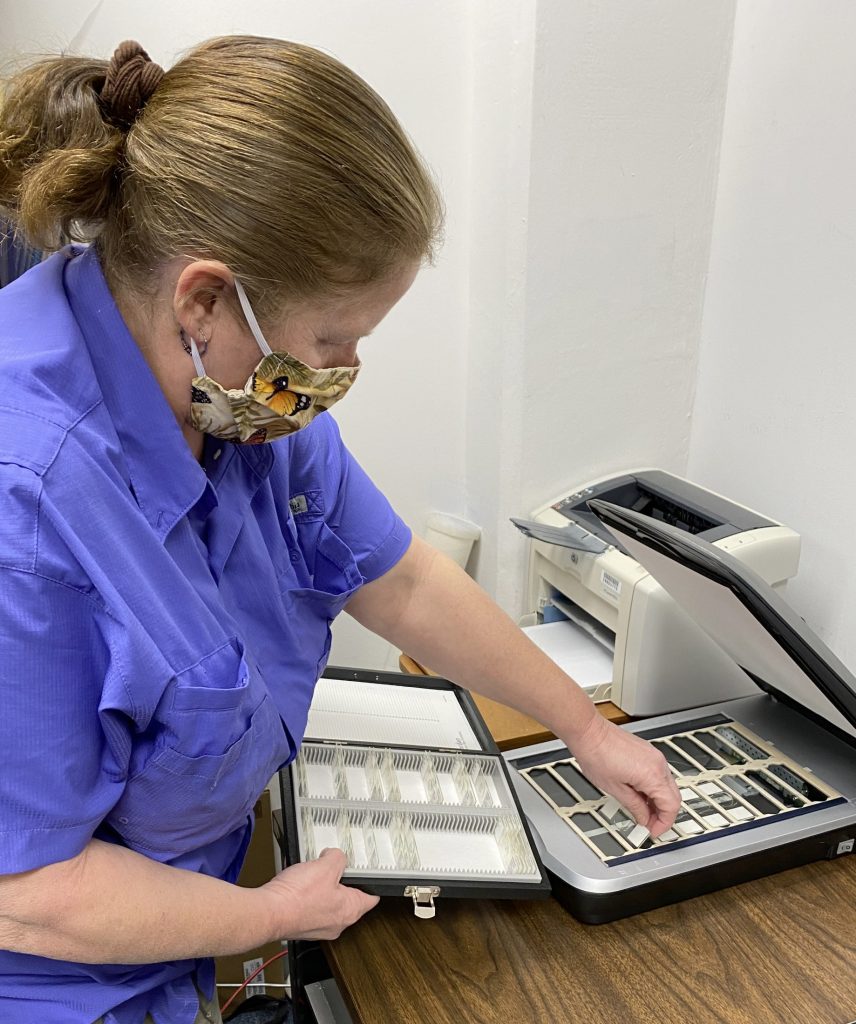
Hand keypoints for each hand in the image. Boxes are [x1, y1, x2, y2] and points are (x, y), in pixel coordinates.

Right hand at [261, 848, 378, 940]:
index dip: (371, 882)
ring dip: (322, 888)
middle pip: (348, 898)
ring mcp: (319, 927)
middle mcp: (337, 924)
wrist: (268, 913)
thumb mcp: (325, 866)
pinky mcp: (302, 926)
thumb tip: (335, 856)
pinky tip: (299, 885)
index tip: (370, 874)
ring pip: (328, 902)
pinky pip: (311, 907)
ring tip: (312, 875)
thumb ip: (337, 857)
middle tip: (333, 867)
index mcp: (350, 911)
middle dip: (341, 881)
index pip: (371, 897)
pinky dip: (307, 896)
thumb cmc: (297, 897)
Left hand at [569, 715, 681, 836]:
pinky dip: (654, 788)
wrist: (589, 732)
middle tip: (649, 825)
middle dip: (663, 814)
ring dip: (658, 801)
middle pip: (673, 796)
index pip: (671, 806)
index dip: (664, 824)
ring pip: (667, 785)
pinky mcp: (648, 751)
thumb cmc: (596, 755)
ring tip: (642, 811)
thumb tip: (643, 818)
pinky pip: (659, 774)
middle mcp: (658, 764)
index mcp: (652, 775)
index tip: (653, 831)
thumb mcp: (615, 790)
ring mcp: (654, 756)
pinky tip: (640, 794)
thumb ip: (634, 807)